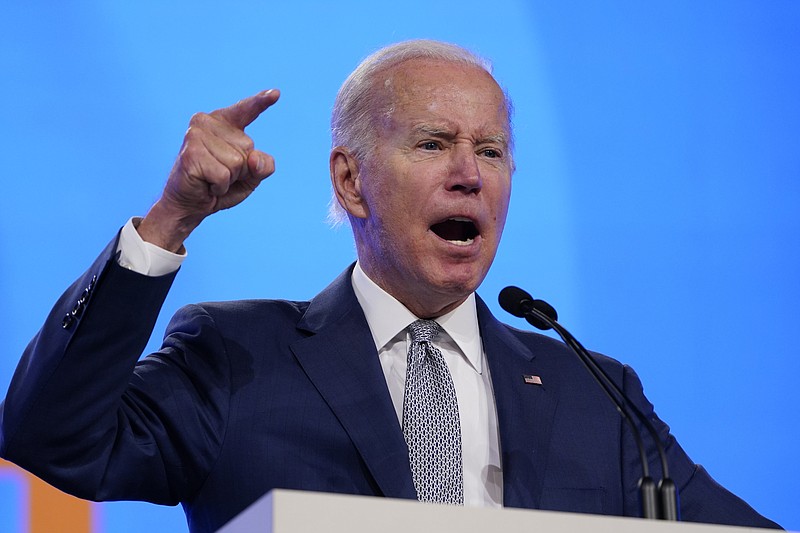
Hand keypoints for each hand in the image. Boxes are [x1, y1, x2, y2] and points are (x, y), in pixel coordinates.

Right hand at [138, 89, 279, 251]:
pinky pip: (224, 175)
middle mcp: (207, 122)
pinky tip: (206, 185)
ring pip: (237, 162)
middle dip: (240, 170)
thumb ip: (263, 165)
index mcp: (223, 123)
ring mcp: (196, 135)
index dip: (260, 102)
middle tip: (220, 175)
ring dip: (229, 179)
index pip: (246, 110)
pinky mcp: (191, 153)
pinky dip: (220, 187)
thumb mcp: (251, 177)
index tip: (276, 93)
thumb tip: (254, 159)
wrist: (189, 206)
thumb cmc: (219, 187)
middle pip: (248, 148)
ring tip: (211, 179)